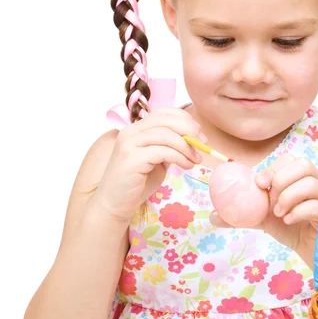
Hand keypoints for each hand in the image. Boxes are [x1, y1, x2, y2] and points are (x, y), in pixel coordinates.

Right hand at [92, 108, 204, 224]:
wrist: (114, 205)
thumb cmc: (136, 184)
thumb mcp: (157, 160)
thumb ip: (169, 147)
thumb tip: (192, 139)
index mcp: (136, 129)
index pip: (163, 112)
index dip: (185, 120)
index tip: (199, 135)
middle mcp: (130, 132)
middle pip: (166, 120)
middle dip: (189, 130)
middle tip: (202, 144)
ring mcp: (128, 144)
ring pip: (166, 134)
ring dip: (186, 146)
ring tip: (195, 159)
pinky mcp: (131, 158)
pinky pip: (163, 151)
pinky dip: (180, 157)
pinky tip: (186, 165)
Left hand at [210, 154, 317, 264]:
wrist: (308, 250)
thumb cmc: (288, 227)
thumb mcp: (261, 218)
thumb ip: (240, 215)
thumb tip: (212, 215)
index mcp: (298, 177)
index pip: (289, 160)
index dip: (273, 168)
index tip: (259, 183)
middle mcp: (315, 182)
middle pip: (304, 164)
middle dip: (282, 179)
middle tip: (271, 197)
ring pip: (312, 183)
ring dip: (290, 196)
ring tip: (279, 212)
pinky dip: (299, 211)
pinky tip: (288, 220)